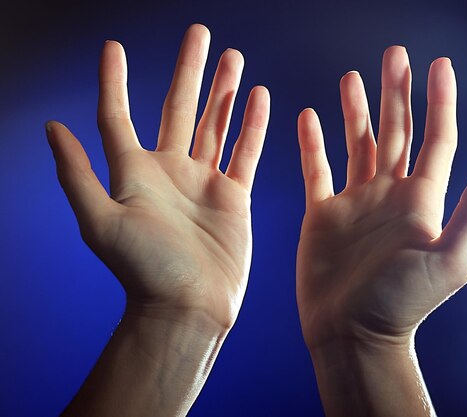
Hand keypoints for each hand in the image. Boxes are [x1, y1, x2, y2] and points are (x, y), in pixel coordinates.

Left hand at [47, 24, 269, 328]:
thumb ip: (78, 174)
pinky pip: (245, 153)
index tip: (113, 47)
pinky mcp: (233, 196)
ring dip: (224, 90)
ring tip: (233, 57)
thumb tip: (52, 126)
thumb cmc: (142, 270)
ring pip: (215, 124)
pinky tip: (260, 98)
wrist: (187, 307)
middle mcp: (169, 171)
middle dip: (190, 69)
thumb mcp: (101, 222)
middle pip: (179, 107)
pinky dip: (253, 126)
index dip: (113, 81)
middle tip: (200, 32)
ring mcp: (204, 181)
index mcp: (135, 173)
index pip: (118, 116)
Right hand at [296, 46, 466, 350]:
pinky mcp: (324, 214)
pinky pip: (317, 170)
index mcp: (422, 200)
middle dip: (396, 92)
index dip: (439, 100)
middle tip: (394, 54)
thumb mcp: (449, 259)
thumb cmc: (402, 303)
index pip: (436, 138)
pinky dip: (312, 143)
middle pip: (396, 131)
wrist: (353, 333)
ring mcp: (356, 202)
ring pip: (357, 144)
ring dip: (355, 110)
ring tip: (351, 77)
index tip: (437, 64)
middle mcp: (390, 194)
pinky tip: (308, 116)